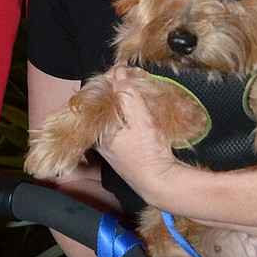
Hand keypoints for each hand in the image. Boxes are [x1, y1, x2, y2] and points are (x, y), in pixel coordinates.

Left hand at [96, 67, 179, 203]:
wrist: (161, 184)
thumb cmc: (148, 155)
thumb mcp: (139, 119)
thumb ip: (127, 94)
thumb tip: (118, 72)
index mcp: (97, 133)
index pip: (95, 100)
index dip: (107, 84)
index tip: (120, 72)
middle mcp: (99, 141)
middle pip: (103, 109)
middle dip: (115, 93)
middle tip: (129, 79)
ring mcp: (111, 148)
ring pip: (112, 117)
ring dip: (123, 104)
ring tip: (136, 90)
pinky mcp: (123, 151)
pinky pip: (121, 127)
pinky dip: (128, 116)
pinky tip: (139, 111)